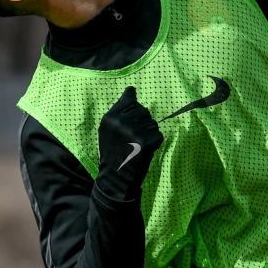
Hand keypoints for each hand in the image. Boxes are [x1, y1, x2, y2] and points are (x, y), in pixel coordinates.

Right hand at [95, 86, 164, 201]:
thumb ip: (120, 109)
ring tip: (137, 146)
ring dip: (149, 133)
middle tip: (132, 139)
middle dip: (142, 123)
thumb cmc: (113, 151)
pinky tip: (143, 151)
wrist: (116, 178)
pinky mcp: (146, 142)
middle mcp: (121, 122)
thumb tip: (132, 88)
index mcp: (110, 116)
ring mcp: (134, 132)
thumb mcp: (108, 128)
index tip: (127, 127)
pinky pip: (158, 134)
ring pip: (152, 123)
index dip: (133, 113)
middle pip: (144, 111)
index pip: (131, 100)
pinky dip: (154, 143)